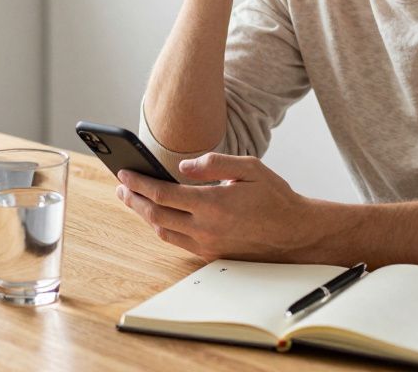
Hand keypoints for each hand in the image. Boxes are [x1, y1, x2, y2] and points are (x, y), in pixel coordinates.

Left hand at [115, 153, 320, 262]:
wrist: (296, 234)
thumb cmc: (275, 198)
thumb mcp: (249, 167)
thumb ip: (214, 163)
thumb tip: (183, 166)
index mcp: (212, 204)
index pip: (162, 194)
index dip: (138, 183)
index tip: (124, 173)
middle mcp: (205, 228)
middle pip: (155, 215)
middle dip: (133, 199)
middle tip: (121, 187)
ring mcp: (207, 245)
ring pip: (163, 232)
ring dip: (144, 216)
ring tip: (134, 200)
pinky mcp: (212, 255)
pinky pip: (178, 242)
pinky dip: (163, 228)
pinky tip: (159, 216)